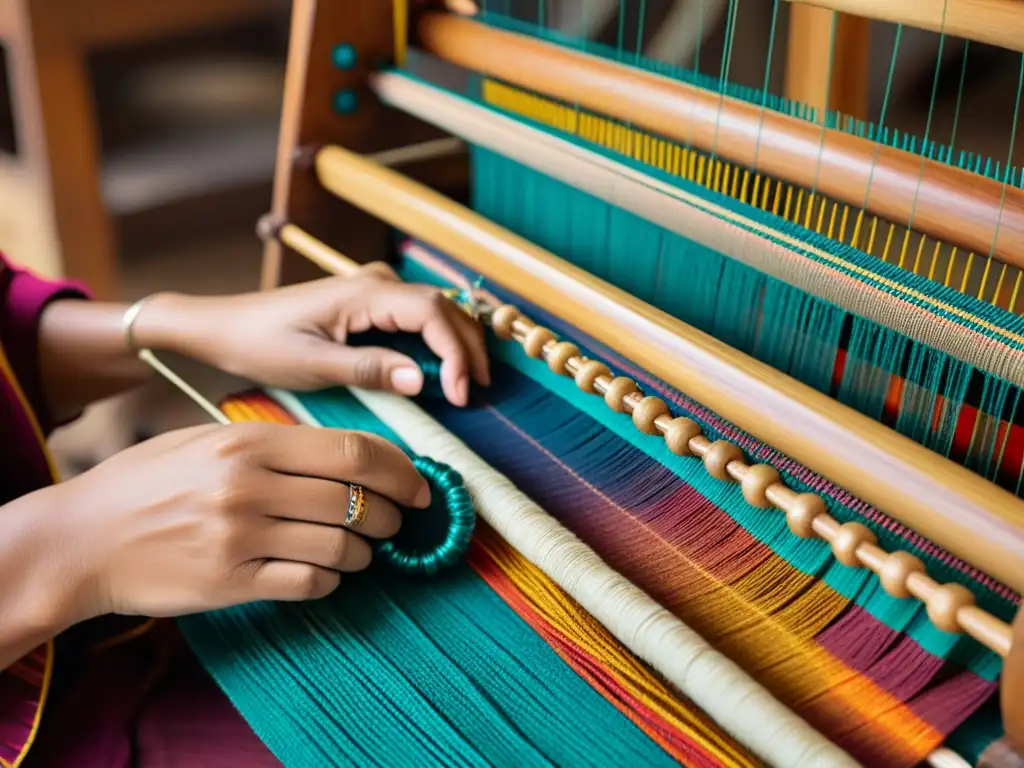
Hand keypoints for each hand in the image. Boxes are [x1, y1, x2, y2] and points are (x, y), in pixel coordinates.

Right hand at [43, 421, 430, 620]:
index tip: (420, 485)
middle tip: (396, 521)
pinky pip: (309, 584)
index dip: (401, 469)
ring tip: (361, 551)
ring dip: (365, 553)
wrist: (81, 538)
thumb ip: (274, 441)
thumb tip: (348, 454)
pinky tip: (326, 574)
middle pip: (357, 500)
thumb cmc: (148, 482)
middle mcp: (248, 485)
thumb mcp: (206, 439)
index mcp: (248, 440)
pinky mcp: (229, 583)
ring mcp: (239, 537)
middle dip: (393, 515)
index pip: (352, 451)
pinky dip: (332, 581)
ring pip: (341, 548)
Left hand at [139, 265, 488, 406]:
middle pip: (444, 307)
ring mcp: (375, 289)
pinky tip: (444, 369)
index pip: (433, 314)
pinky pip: (418, 318)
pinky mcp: (369, 303)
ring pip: (436, 310)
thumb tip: (423, 380)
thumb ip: (369, 369)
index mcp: (364, 291)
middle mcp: (376, 281)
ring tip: (470, 382)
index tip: (462, 393)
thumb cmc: (259, 344)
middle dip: (468, 348)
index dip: (456, 353)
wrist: (223, 328)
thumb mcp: (312, 365)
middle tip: (478, 391)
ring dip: (458, 343)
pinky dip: (439, 342)